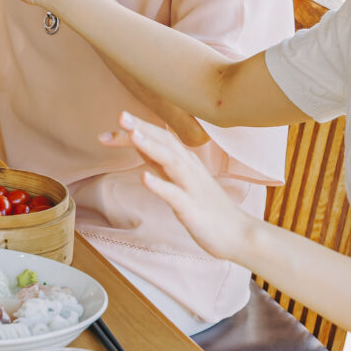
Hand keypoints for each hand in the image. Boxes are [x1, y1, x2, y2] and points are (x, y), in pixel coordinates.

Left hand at [101, 113, 256, 263]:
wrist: (238, 234)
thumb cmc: (206, 208)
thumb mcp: (179, 179)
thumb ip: (159, 161)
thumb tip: (138, 142)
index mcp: (184, 162)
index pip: (159, 138)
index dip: (137, 129)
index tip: (112, 124)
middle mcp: (189, 169)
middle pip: (164, 143)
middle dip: (142, 128)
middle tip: (120, 116)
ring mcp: (191, 188)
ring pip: (171, 162)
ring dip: (151, 147)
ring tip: (132, 135)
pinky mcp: (192, 209)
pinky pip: (175, 195)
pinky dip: (160, 185)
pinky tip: (144, 178)